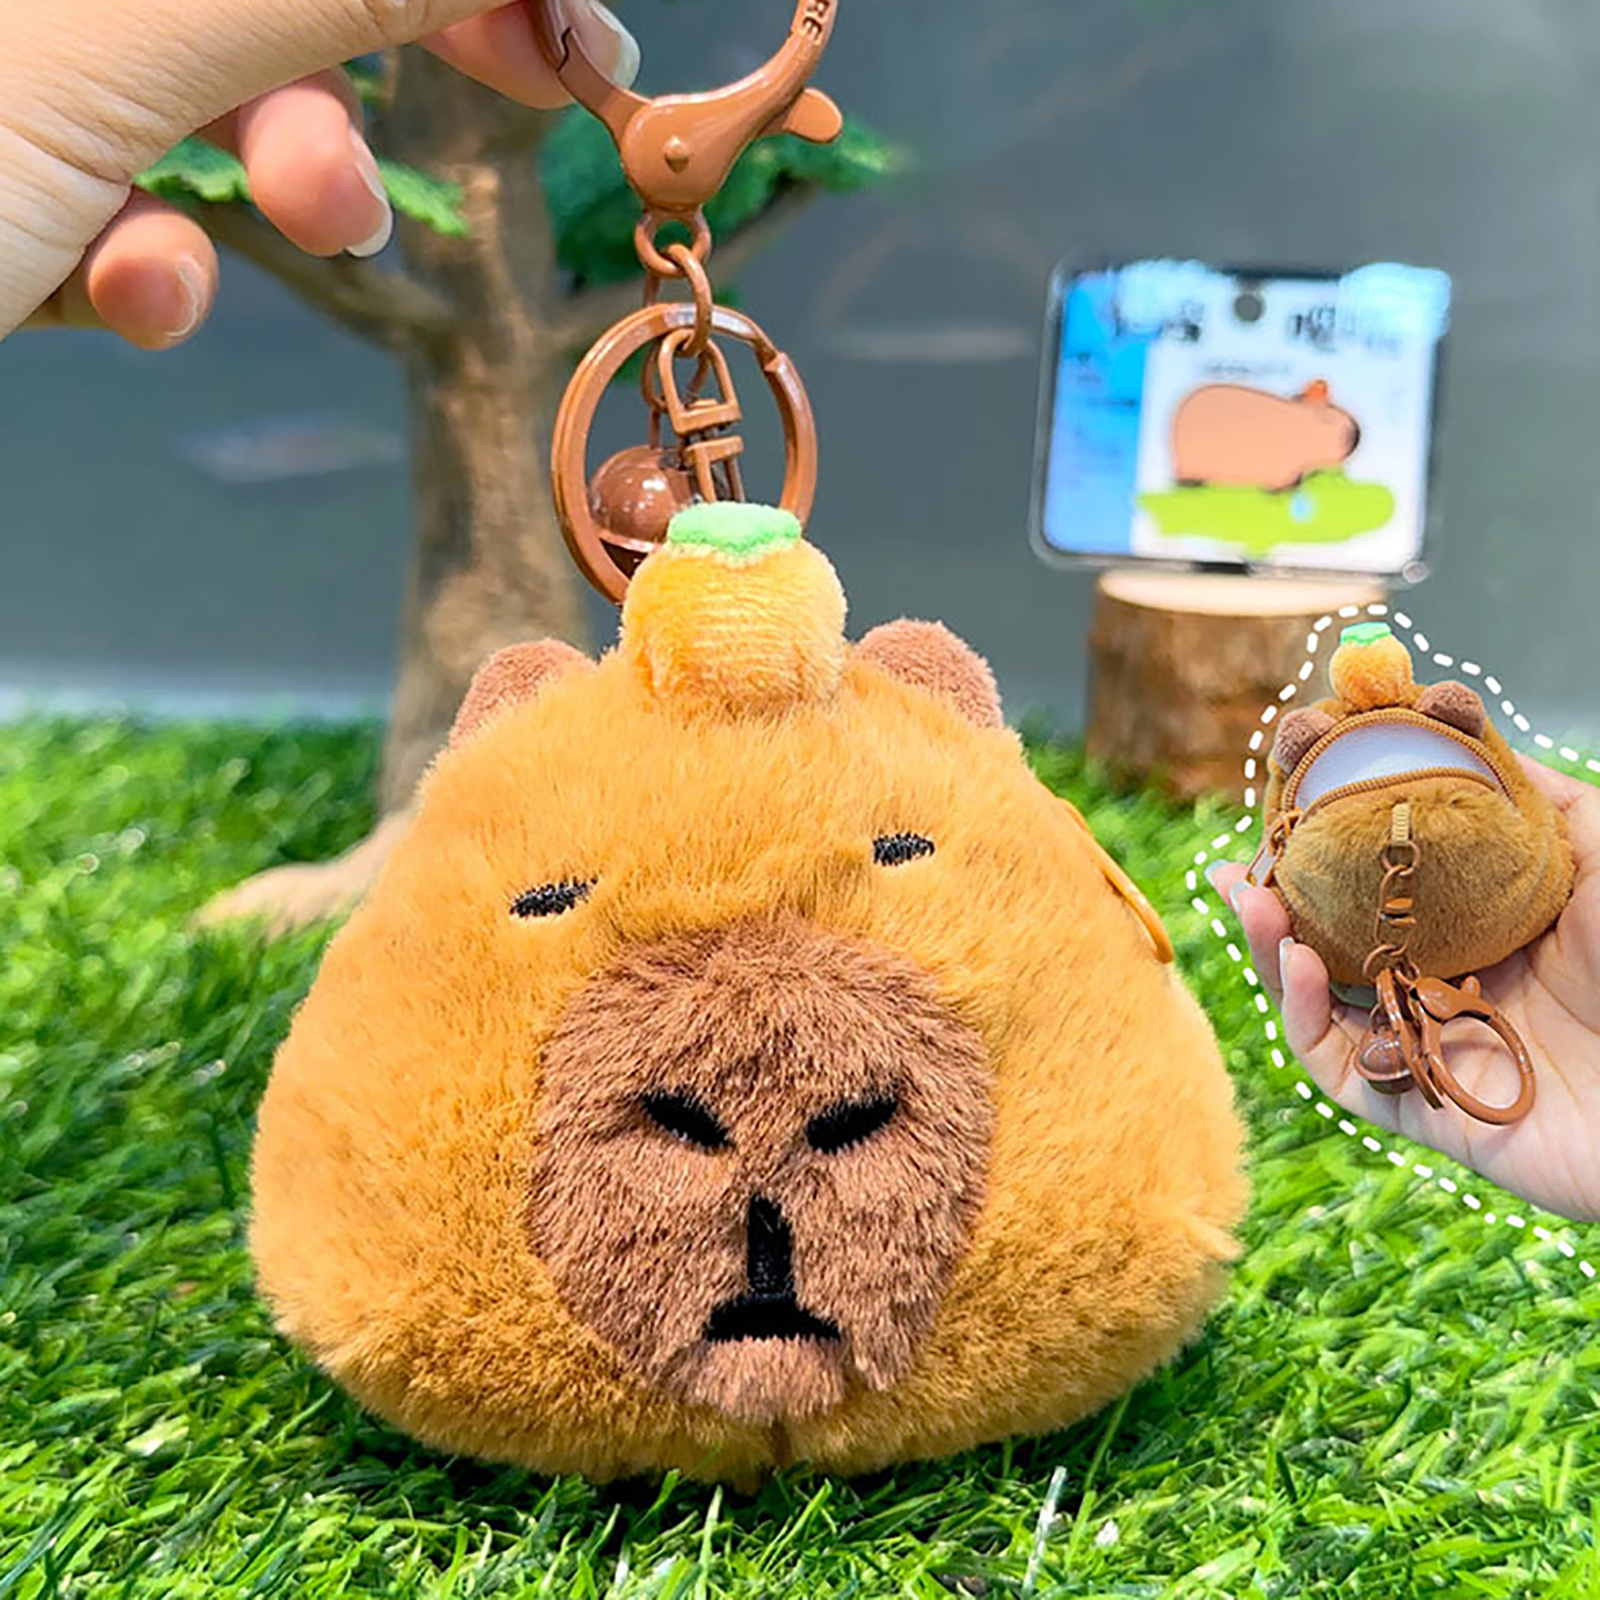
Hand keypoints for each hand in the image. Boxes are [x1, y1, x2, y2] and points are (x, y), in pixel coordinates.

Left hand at [0, 0, 639, 347]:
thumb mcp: (134, 45)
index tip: (579, 33)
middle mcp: (69, 6)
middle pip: (282, 9)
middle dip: (393, 62)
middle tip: (539, 93)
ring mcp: (38, 98)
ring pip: (220, 119)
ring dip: (291, 190)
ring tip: (314, 228)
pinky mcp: (15, 210)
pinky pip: (136, 226)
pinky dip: (158, 279)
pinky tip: (124, 298)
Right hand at [1210, 757, 1599, 1222]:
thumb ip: (1540, 800)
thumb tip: (1461, 729)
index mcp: (1475, 932)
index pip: (1375, 891)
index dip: (1323, 856)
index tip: (1285, 812)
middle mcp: (1441, 988)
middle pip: (1330, 946)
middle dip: (1274, 908)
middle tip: (1234, 870)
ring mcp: (1427, 1048)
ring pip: (1320, 1004)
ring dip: (1272, 952)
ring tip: (1251, 901)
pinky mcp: (1421, 1110)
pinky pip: (1341, 1067)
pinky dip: (1305, 1016)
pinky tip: (1300, 963)